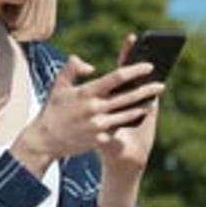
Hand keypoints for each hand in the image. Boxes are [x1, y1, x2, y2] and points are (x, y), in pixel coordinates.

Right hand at [11, 53, 162, 176]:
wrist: (44, 140)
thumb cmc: (52, 110)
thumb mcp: (59, 85)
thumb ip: (72, 68)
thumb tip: (91, 66)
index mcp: (86, 93)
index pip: (116, 77)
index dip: (134, 70)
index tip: (148, 65)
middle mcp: (94, 109)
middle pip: (128, 97)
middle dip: (147, 89)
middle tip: (161, 84)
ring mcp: (98, 126)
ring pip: (127, 114)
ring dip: (141, 107)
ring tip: (152, 100)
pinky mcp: (99, 140)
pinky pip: (118, 129)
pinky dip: (128, 122)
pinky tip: (137, 117)